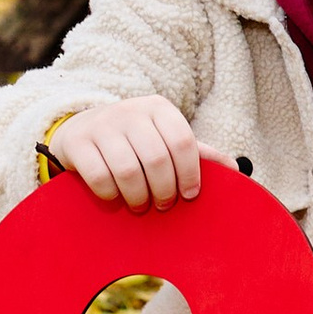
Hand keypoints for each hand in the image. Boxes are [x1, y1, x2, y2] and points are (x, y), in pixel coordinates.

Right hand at [51, 97, 203, 212]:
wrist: (81, 128)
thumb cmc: (133, 139)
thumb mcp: (163, 136)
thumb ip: (195, 152)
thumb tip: (235, 170)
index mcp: (159, 108)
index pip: (182, 141)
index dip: (190, 173)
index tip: (190, 195)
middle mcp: (131, 112)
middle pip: (157, 159)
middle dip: (164, 190)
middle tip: (164, 205)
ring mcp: (102, 126)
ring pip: (127, 170)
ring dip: (138, 196)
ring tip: (141, 205)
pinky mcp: (77, 143)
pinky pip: (98, 177)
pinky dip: (110, 194)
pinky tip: (115, 197)